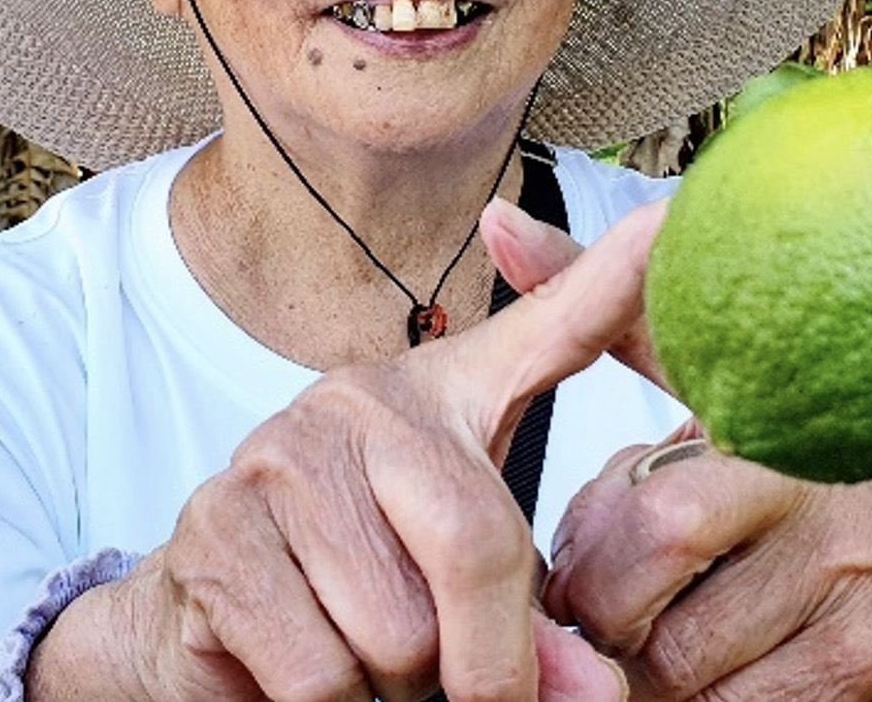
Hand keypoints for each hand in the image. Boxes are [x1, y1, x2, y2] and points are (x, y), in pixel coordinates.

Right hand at [27, 201, 667, 701]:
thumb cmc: (358, 599)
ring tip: (366, 660)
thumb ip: (535, 629)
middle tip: (466, 689)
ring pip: (394, 630)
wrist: (200, 634)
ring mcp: (272, 458)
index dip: (610, 282)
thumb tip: (589, 696)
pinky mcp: (210, 537)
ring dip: (392, 688)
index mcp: (436, 396)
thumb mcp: (465, 590)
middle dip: (485, 658)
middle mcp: (354, 401)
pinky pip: (316, 672)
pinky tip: (304, 670)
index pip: (543, 335)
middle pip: (475, 543)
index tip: (671, 218)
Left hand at [486, 203, 871, 701]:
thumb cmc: (775, 511)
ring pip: (677, 661)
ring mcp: (858, 594)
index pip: (650, 504)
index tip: (589, 552)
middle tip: (603, 612)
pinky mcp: (863, 672)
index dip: (595, 539)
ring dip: (636, 667)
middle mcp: (835, 501)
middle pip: (651, 582)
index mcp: (781, 425)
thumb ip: (608, 322)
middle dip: (603, 608)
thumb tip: (497, 221)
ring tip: (652, 640)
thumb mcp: (704, 404)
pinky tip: (703, 682)